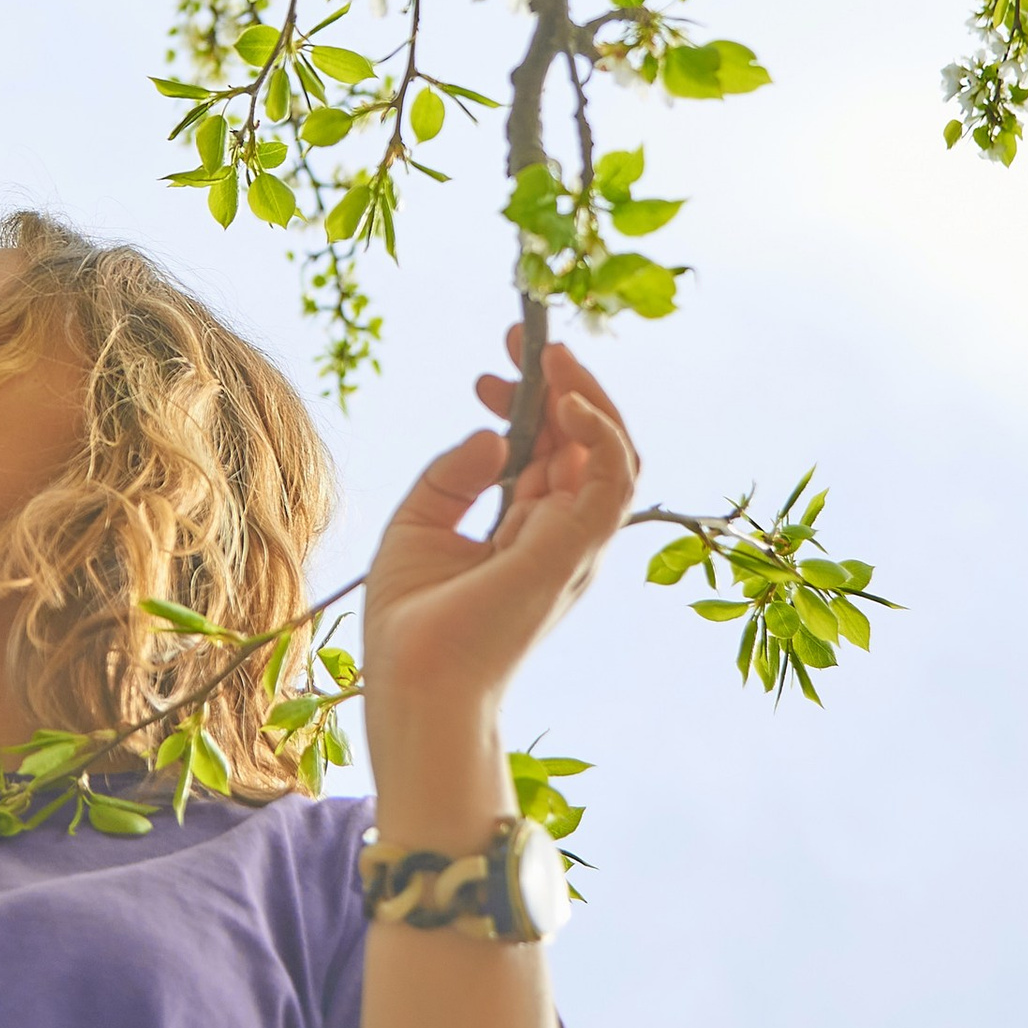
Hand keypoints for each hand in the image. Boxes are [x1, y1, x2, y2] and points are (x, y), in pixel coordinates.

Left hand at [360, 333, 638, 748]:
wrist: (413, 689)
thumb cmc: (412, 628)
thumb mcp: (419, 527)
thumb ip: (453, 477)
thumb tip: (492, 432)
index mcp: (532, 536)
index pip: (555, 456)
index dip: (530, 406)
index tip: (487, 375)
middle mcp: (563, 539)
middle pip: (588, 446)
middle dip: (563, 385)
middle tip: (522, 339)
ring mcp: (574, 545)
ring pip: (616, 453)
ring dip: (587, 394)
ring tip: (546, 354)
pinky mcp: (575, 549)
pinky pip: (615, 477)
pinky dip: (599, 430)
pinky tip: (560, 400)